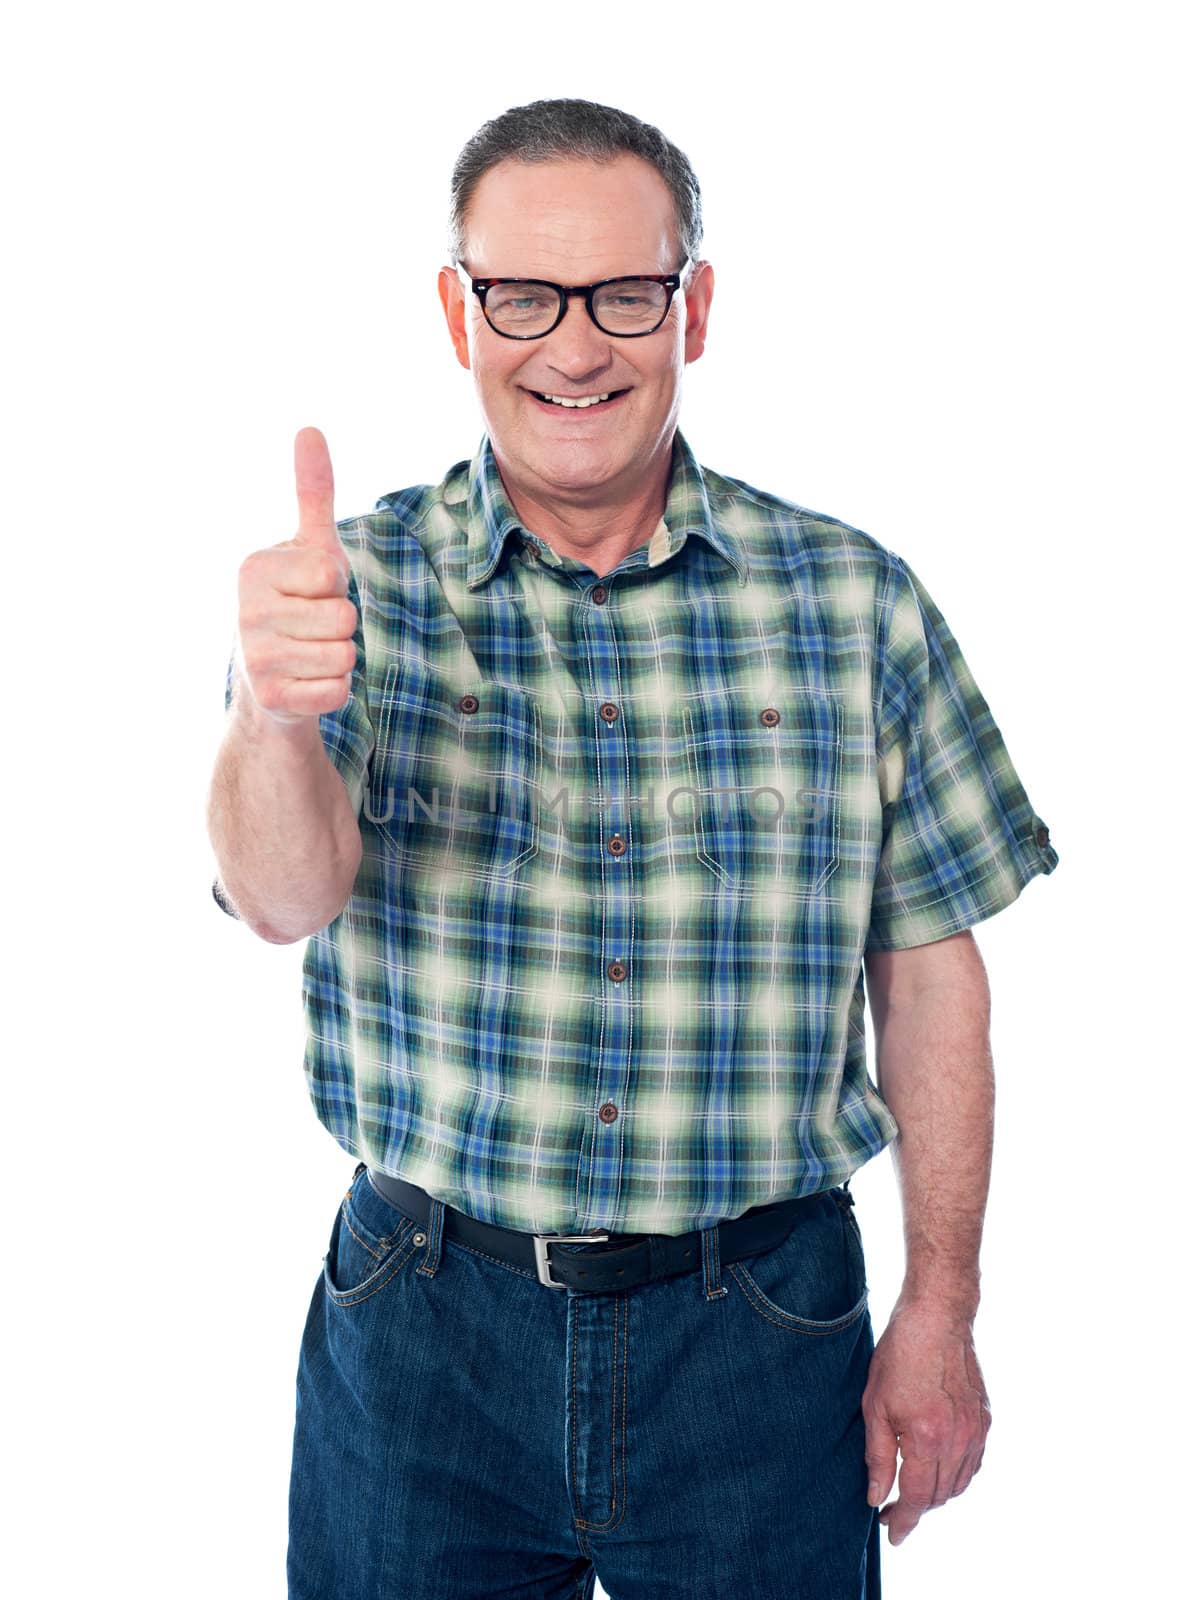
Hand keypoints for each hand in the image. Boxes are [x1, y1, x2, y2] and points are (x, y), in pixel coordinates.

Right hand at [235, 426, 357, 724]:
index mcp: (253, 569)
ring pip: (345, 654)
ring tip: (310, 655)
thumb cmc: (297, 604)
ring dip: (340, 658)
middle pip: (344, 616)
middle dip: (341, 625)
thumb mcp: (309, 549)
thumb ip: (312, 493)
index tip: (309, 593)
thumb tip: (310, 429)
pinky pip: (339, 690)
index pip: (332, 574)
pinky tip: (307, 684)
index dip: (335, 586)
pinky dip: (335, 690)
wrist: (269, 682)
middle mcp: (245, 611)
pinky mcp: (272, 698)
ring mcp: (254, 657)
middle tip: (311, 630)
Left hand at [861, 1299, 991, 1545]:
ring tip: (912, 1489)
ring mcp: (976, 1430)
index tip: (892, 1533)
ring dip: (936, 1494)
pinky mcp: (985, 1419)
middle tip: (892, 1507)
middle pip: (939, 1495)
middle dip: (916, 1508)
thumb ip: (878, 1456)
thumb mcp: (875, 1405)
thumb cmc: (900, 1355)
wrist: (937, 1317)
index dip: (904, 1520)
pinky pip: (972, 1463)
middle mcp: (958, 1440)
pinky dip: (956, 1474)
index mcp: (927, 1438)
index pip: (918, 1498)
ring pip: (959, 1483)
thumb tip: (877, 1497)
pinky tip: (938, 1467)